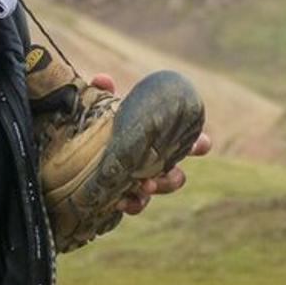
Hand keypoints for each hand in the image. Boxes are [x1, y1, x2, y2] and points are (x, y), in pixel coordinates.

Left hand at [96, 80, 215, 218]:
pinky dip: (133, 204)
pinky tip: (121, 201)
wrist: (81, 152)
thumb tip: (103, 79)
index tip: (204, 144)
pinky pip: (137, 205)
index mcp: (159, 137)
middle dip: (174, 175)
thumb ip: (104, 92)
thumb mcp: (103, 106)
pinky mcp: (128, 194)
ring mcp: (144, 179)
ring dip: (156, 188)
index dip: (200, 144)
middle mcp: (157, 161)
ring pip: (161, 188)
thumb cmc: (103, 123)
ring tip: (143, 186)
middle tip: (163, 171)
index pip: (188, 140)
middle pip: (177, 173)